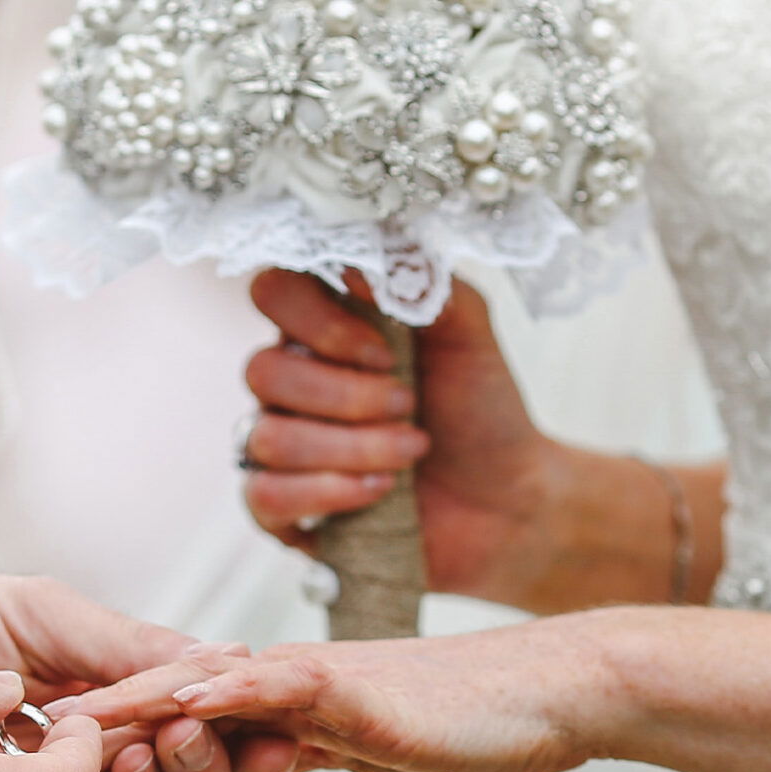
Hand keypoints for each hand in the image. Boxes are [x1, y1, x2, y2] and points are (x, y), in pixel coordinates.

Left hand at [70, 617, 619, 771]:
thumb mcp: (361, 739)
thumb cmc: (464, 717)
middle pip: (168, 702)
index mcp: (274, 701)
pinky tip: (175, 705)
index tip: (50, 754)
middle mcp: (278, 684)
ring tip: (73, 729)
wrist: (548, 691)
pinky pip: (272, 686)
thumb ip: (304, 743)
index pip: (177, 717)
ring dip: (136, 713)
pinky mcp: (346, 687)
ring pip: (200, 690)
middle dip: (101, 726)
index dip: (114, 735)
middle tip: (35, 742)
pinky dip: (220, 694)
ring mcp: (309, 681)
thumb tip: (256, 766)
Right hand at [243, 270, 558, 606]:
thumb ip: (424, 283)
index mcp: (323, 329)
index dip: (320, 322)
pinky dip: (328, 493)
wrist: (507, 498)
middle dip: (349, 396)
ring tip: (410, 452)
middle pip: (263, 372)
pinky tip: (379, 491)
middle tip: (409, 406)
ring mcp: (281, 446)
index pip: (273, 294)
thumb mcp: (469, 334)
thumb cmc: (481, 412)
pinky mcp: (282, 509)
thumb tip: (359, 263)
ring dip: (353, 448)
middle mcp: (291, 384)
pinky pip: (264, 496)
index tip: (386, 353)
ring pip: (269, 438)